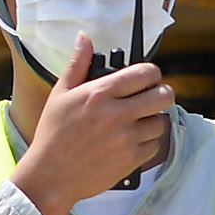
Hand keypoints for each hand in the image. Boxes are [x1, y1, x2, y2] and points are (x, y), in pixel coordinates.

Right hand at [8, 36, 172, 214]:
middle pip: (163, 96)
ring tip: (136, 123)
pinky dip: (146, 143)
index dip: (151, 74)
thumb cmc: (53, 134)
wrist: (50, 176)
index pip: (145, 73)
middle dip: (161, 94)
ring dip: (152, 120)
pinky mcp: (131, 159)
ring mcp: (126, 138)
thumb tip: (84, 38)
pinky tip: (131, 141)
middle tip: (152, 98)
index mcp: (100, 93)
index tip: (147, 79)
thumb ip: (78, 64)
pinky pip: (154, 145)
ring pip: (160, 122)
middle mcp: (117, 114)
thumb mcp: (61, 94)